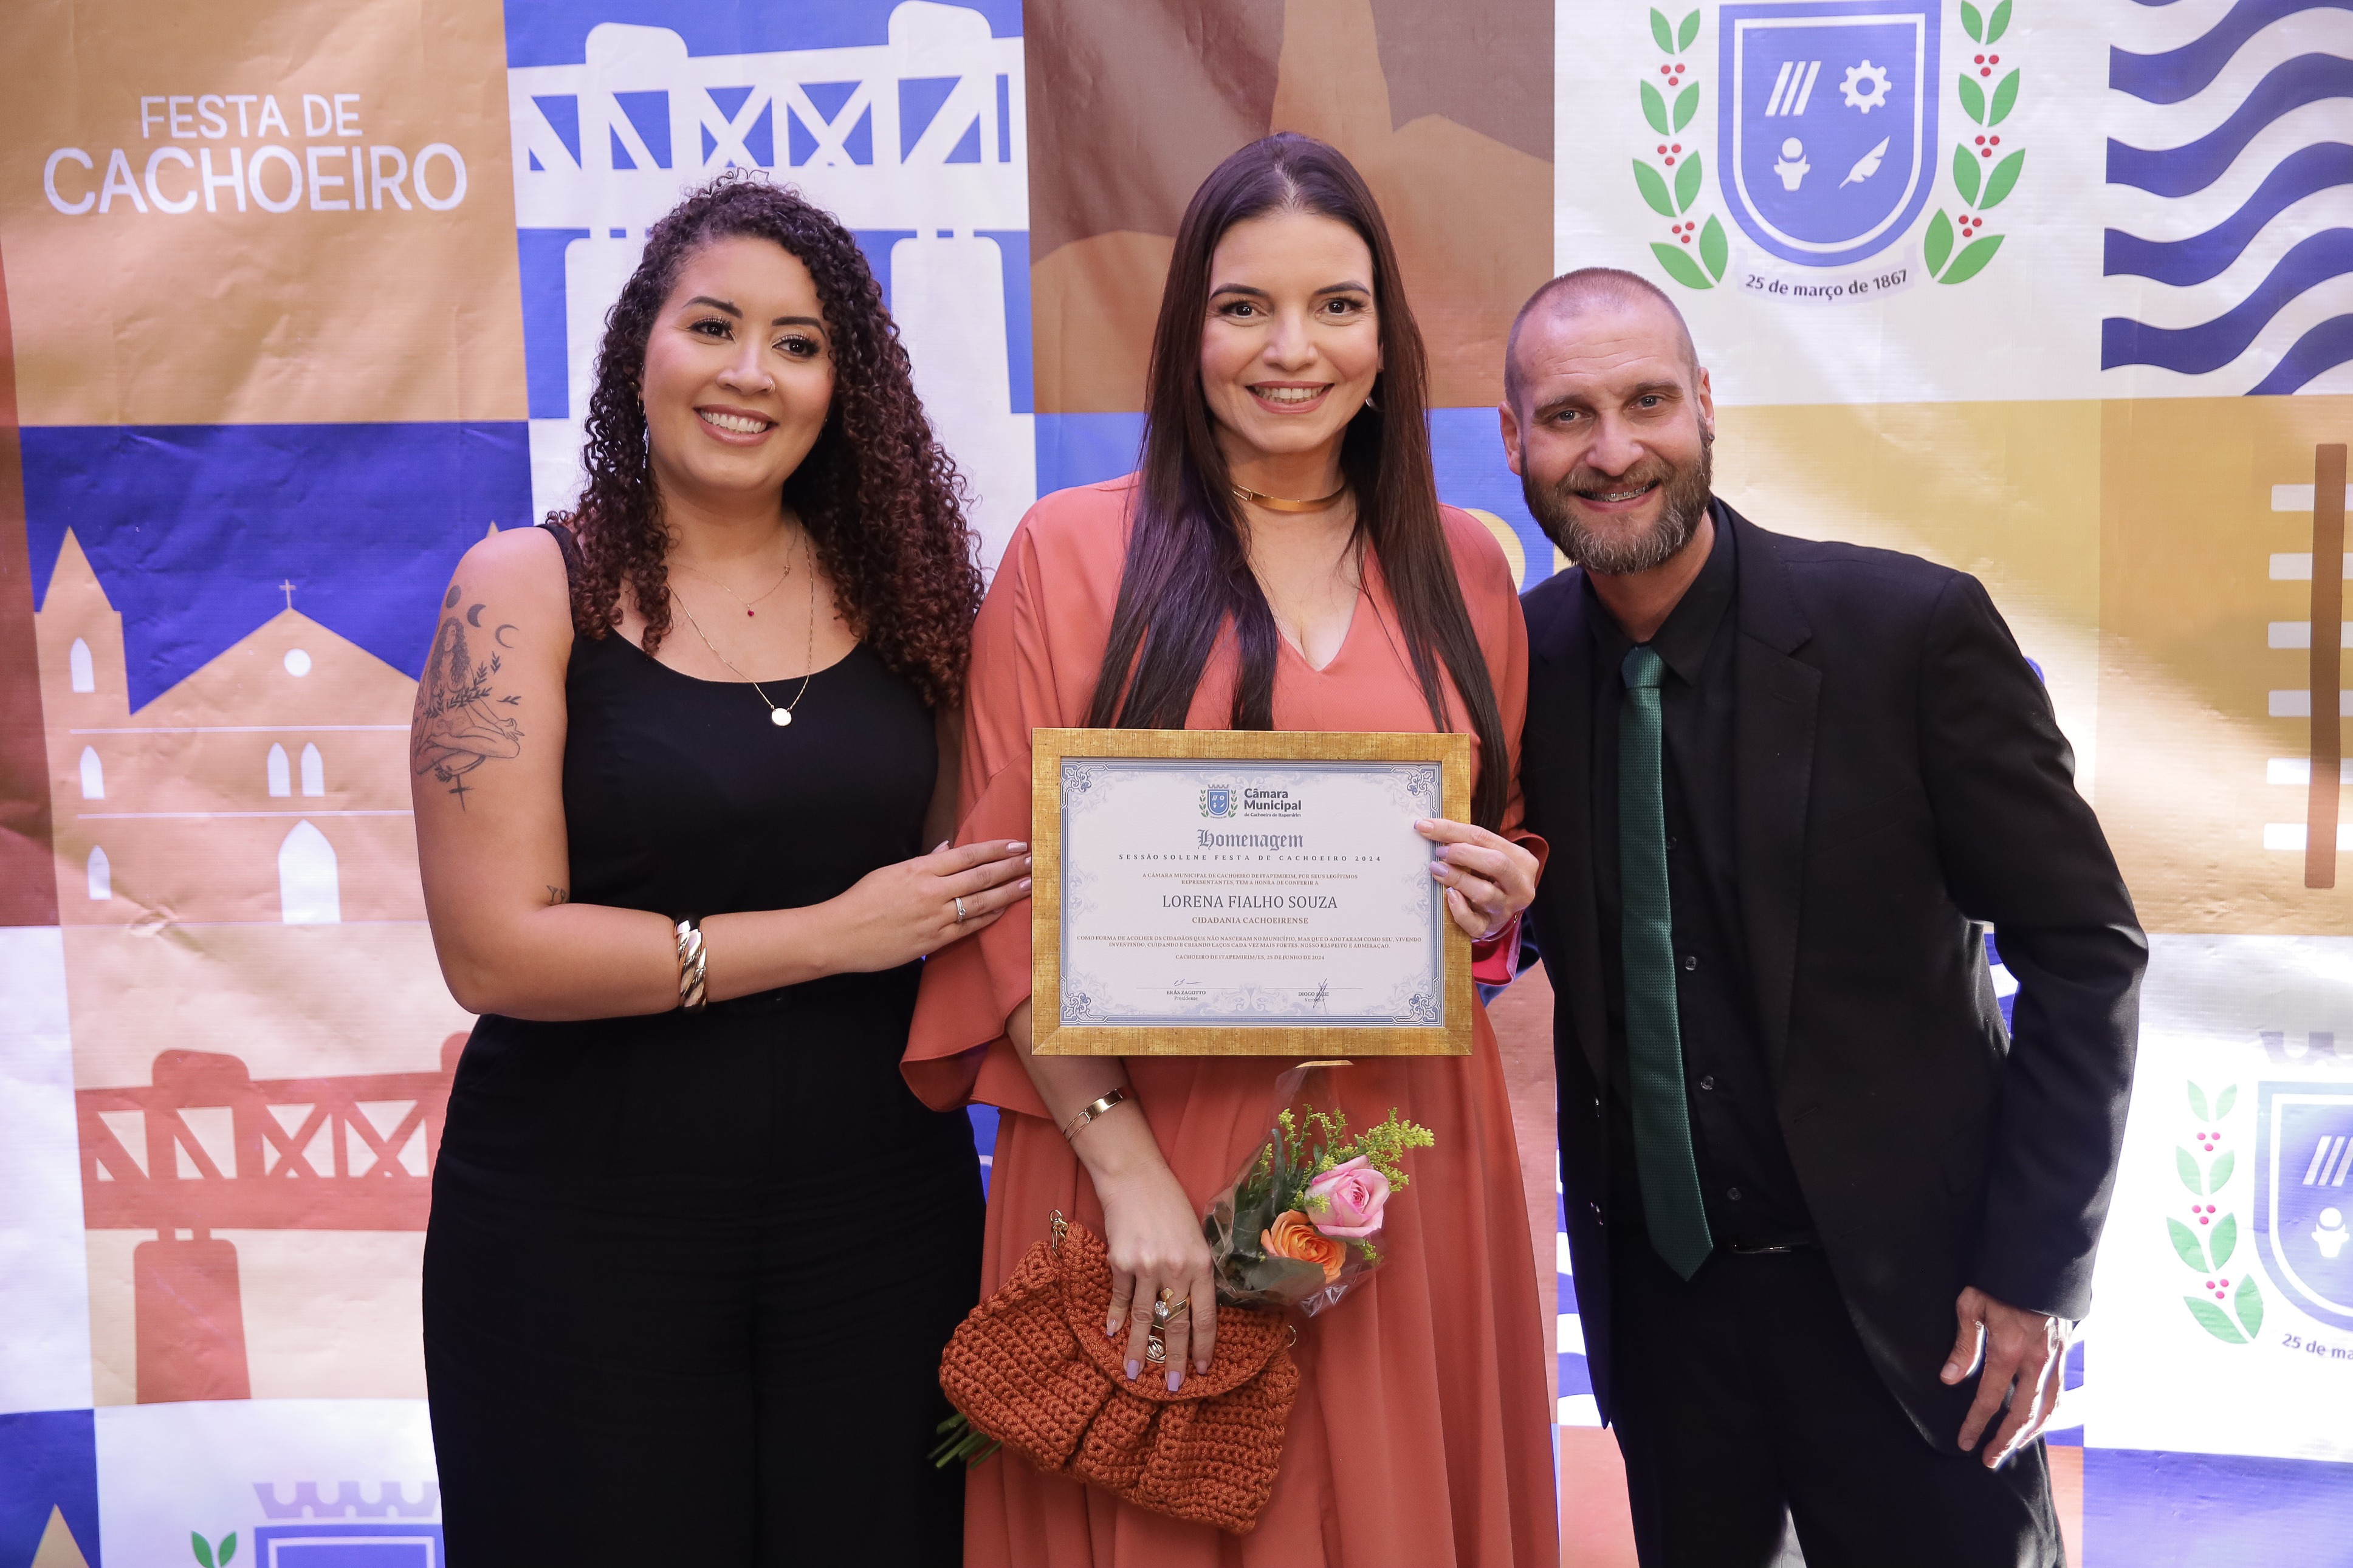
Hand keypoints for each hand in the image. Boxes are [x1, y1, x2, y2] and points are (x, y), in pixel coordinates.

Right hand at [823, 839, 1029, 971]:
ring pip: (980, 902)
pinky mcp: (934, 941)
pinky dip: (989, 917)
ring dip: (1008, 892)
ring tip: (1028, 884)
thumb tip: (948, 848)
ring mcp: (934, 918)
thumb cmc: (861, 901)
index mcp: (920, 869)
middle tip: (1033, 861)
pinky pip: (969, 927)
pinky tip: (1004, 910)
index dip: (996, 849)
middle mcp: (931, 892)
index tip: (1016, 844)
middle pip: (981, 876)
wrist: (840, 935)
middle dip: (1011, 867)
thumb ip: (924, 861)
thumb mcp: (890, 872)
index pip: (968, 855)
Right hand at [1094, 1159, 1217, 1390]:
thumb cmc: (1170, 1206)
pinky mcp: (1120, 1261)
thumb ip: (1195, 1273)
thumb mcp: (1195, 1238)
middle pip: (1175, 1324)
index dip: (1203, 1347)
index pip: (1205, 1317)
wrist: (1135, 1179)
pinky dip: (1114, 1318)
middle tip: (1171, 1386)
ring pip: (1143, 1317)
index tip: (1202, 1370)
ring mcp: (1146, 1266)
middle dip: (1173, 1358)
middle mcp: (1175, 1269)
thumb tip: (1190, 1313)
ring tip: (1132, 1374)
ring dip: (1137, 1349)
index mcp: (1201, 1264)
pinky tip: (1110, 1335)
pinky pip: (1119, 1297)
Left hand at [1416, 818, 1539, 940]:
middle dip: (1463, 853)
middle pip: (1496, 863)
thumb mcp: (1488, 856)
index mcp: (1522, 861)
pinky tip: (1449, 896)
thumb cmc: (1489, 877)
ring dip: (1457, 878)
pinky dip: (1459, 909)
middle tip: (1439, 851)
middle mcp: (1520, 886)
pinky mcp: (1490, 928)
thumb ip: (1468, 842)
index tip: (1427, 827)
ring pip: (1484, 893)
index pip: (1486, 838)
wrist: (1496, 912)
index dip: (1454, 831)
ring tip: (1437, 870)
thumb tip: (1430, 827)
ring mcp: (1506, 909)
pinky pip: (1473, 922)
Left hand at [1942, 1286, 2070, 1466]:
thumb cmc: (2000, 1280)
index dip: (1976, 1423)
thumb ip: (1964, 1344)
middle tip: (1989, 1459)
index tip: (1965, 1441)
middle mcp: (2037, 1360)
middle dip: (2005, 1440)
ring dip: (2030, 1433)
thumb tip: (1951, 1378)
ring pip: (2047, 1408)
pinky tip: (2037, 1422)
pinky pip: (2058, 1393)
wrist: (2040, 1259)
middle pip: (2023, 1413)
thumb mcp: (1971, 1304)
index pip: (1990, 1397)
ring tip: (2012, 1447)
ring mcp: (2056, 1359)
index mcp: (2010, 1349)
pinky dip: (2048, 1413)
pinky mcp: (2065, 1354)